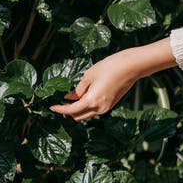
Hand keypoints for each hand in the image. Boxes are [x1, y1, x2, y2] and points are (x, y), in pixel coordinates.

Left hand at [50, 39, 175, 121]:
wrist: (131, 66)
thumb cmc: (110, 67)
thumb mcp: (89, 75)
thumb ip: (78, 89)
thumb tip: (70, 96)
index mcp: (92, 101)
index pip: (71, 110)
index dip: (60, 109)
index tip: (51, 106)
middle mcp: (99, 108)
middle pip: (78, 116)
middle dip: (68, 111)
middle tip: (60, 102)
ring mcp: (106, 108)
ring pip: (87, 114)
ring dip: (78, 109)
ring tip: (71, 98)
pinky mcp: (111, 104)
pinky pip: (95, 110)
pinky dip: (87, 106)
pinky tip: (84, 95)